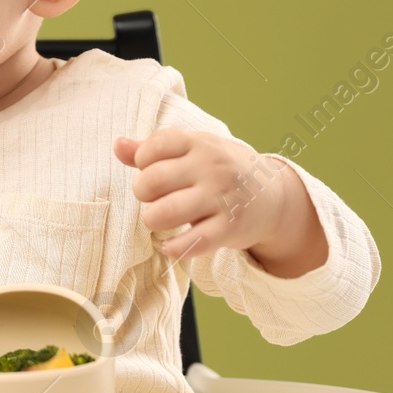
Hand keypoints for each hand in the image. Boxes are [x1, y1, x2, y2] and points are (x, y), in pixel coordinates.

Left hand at [112, 129, 284, 261]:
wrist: (274, 197)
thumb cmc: (221, 170)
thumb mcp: (193, 150)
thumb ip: (152, 149)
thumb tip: (118, 146)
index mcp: (199, 144)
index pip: (154, 147)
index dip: (142, 160)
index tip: (151, 168)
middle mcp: (211, 168)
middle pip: (152, 181)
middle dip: (143, 193)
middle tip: (154, 197)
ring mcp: (221, 199)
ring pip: (164, 213)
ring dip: (153, 220)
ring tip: (160, 218)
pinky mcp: (228, 229)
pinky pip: (190, 244)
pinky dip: (173, 248)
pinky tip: (171, 244)